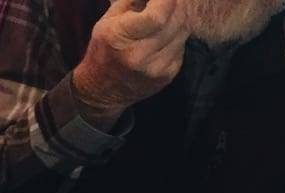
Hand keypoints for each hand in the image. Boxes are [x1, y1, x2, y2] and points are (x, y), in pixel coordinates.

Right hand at [71, 0, 190, 128]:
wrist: (102, 91)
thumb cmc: (103, 51)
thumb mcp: (107, 21)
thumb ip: (132, 0)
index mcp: (121, 38)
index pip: (158, 15)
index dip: (167, 0)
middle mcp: (140, 56)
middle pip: (175, 21)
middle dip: (176, 4)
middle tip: (169, 0)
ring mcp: (156, 69)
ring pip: (182, 32)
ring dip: (179, 18)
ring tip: (166, 15)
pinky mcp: (167, 76)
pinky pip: (181, 47)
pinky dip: (176, 36)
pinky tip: (164, 36)